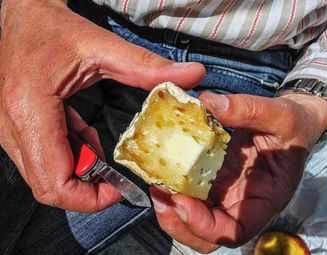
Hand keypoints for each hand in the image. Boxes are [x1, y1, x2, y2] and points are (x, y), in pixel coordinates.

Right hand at [0, 0, 204, 211]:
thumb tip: (192, 76)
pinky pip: (44, 160)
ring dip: (80, 168)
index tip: (119, 187)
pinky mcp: (17, 129)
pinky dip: (71, 155)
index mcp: (31, 110)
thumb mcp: (101, 46)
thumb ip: (147, 66)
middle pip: (49, 187)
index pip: (54, 182)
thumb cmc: (52, 28)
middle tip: (113, 171)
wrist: (20, 15)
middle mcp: (13, 127)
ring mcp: (11, 131)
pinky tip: (82, 132)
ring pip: (46, 177)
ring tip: (96, 141)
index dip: (90, 197)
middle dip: (88, 187)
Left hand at [150, 92, 326, 252]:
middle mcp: (242, 204)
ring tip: (156, 183)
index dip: (205, 226)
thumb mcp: (281, 115)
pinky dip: (173, 189)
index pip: (234, 231)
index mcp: (264, 199)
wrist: (289, 125)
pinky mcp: (214, 181)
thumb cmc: (293, 127)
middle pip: (206, 235)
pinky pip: (190, 194)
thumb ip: (250, 109)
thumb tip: (209, 103)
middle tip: (160, 194)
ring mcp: (225, 194)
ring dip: (170, 209)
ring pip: (193, 219)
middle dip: (178, 223)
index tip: (182, 202)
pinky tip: (163, 170)